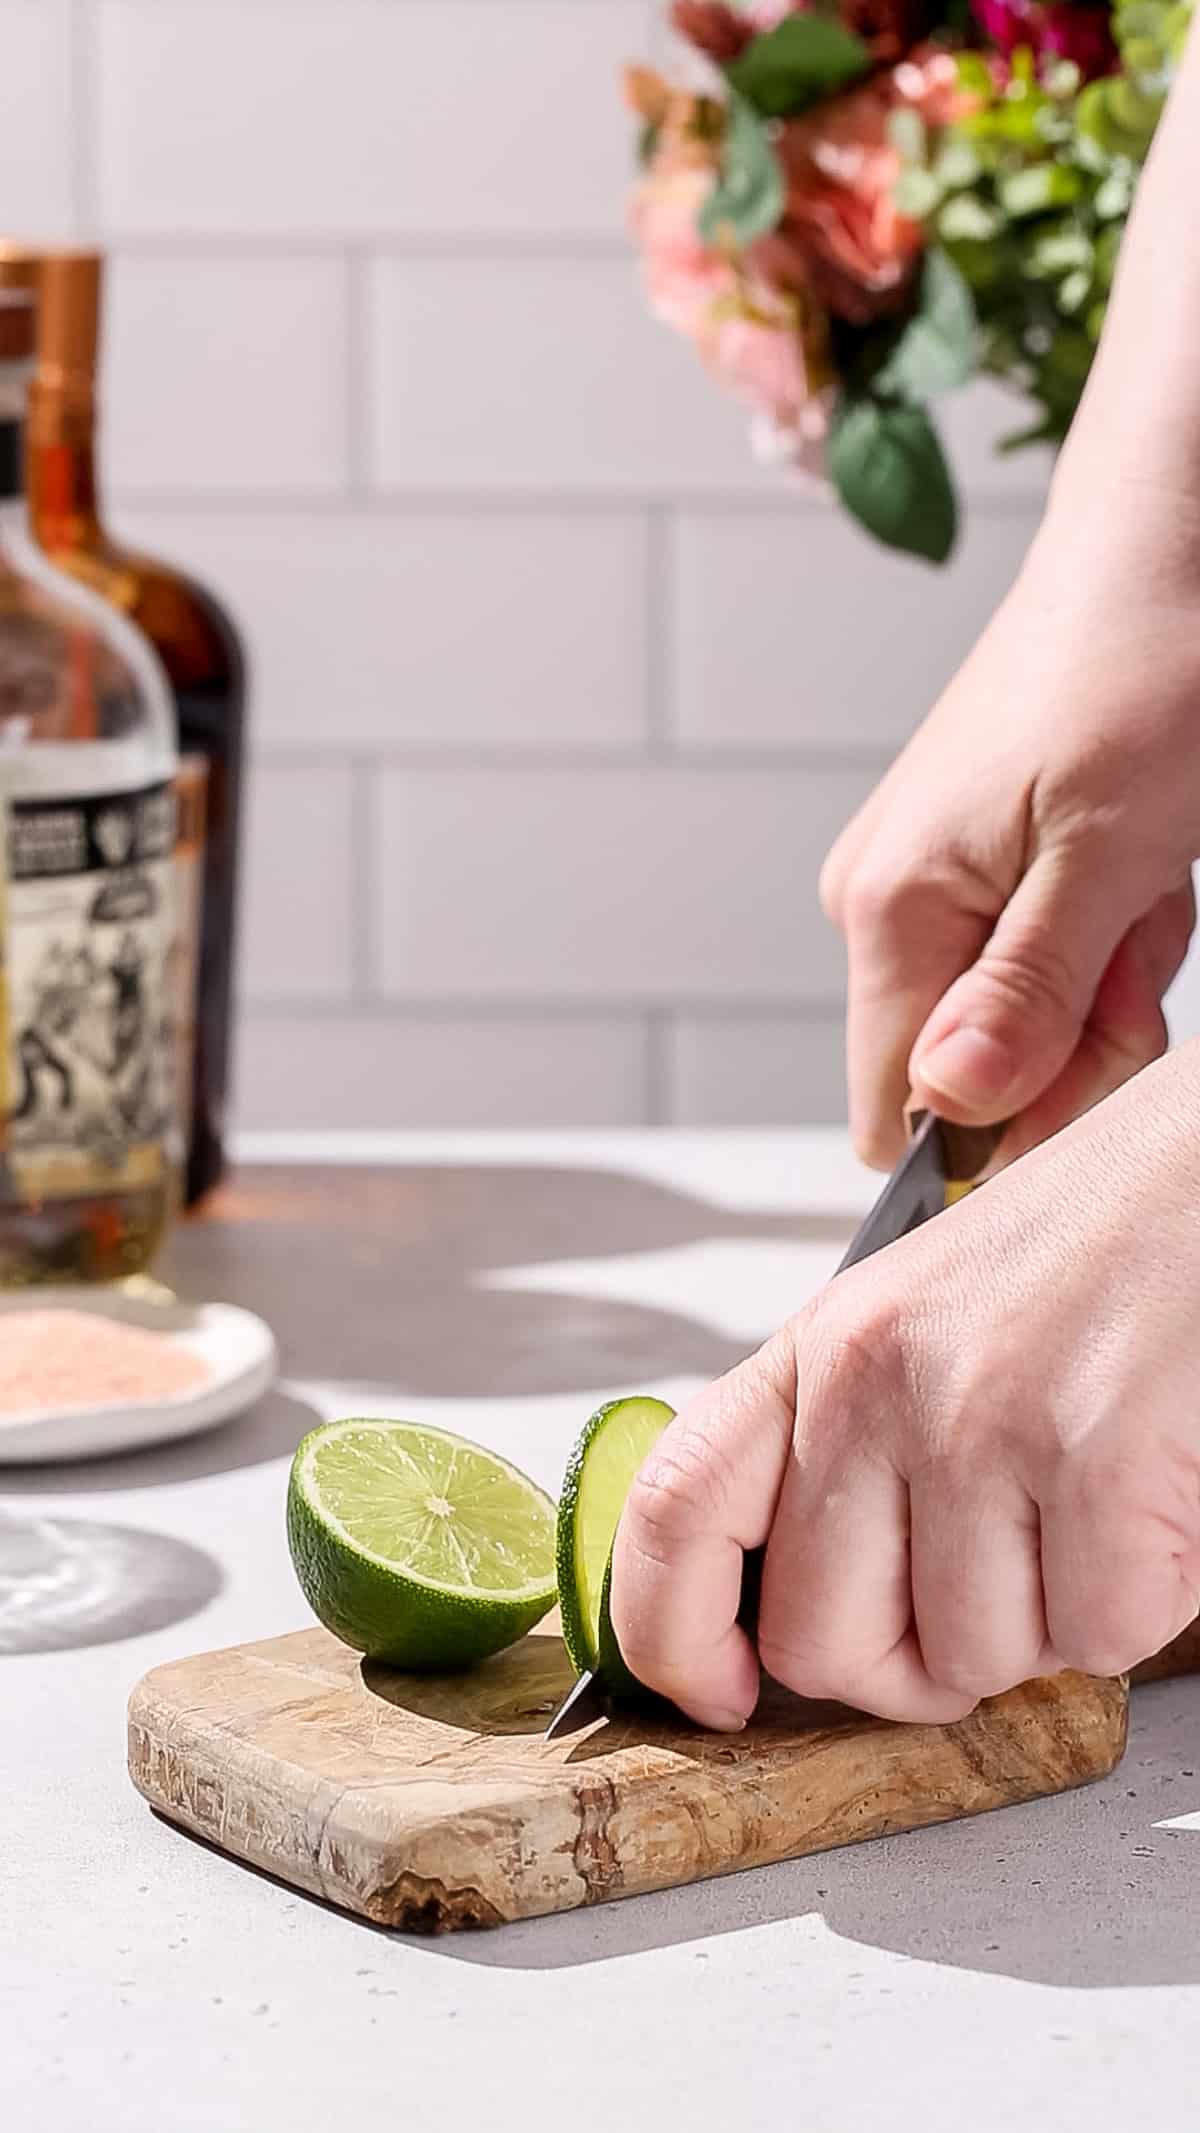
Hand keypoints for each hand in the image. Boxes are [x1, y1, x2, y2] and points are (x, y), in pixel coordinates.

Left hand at [610, 1045, 1199, 1727]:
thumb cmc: (1096, 1245)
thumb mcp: (928, 1321)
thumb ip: (853, 1447)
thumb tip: (811, 1610)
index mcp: (823, 1343)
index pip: (677, 1507)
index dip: (670, 1632)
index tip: (716, 1694)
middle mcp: (874, 1376)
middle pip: (823, 1642)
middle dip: (915, 1664)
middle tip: (988, 1592)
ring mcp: (980, 1417)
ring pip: (974, 1662)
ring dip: (1046, 1623)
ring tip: (1089, 1502)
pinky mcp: (1096, 1457)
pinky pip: (1099, 1638)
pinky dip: (1143, 1601)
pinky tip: (1153, 1499)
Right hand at [820, 502, 1199, 1169]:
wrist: (1156, 553)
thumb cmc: (1138, 676)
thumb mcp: (1107, 857)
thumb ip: (1025, 995)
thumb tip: (950, 1107)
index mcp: (887, 907)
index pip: (901, 1112)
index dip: (1005, 1120)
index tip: (1091, 1035)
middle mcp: (877, 903)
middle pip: (967, 1072)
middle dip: (1076, 1034)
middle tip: (1133, 924)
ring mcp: (920, 882)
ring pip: (1013, 1017)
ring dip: (1102, 974)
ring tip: (1139, 871)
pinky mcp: (963, 863)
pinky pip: (1028, 957)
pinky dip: (1098, 931)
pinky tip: (1128, 861)